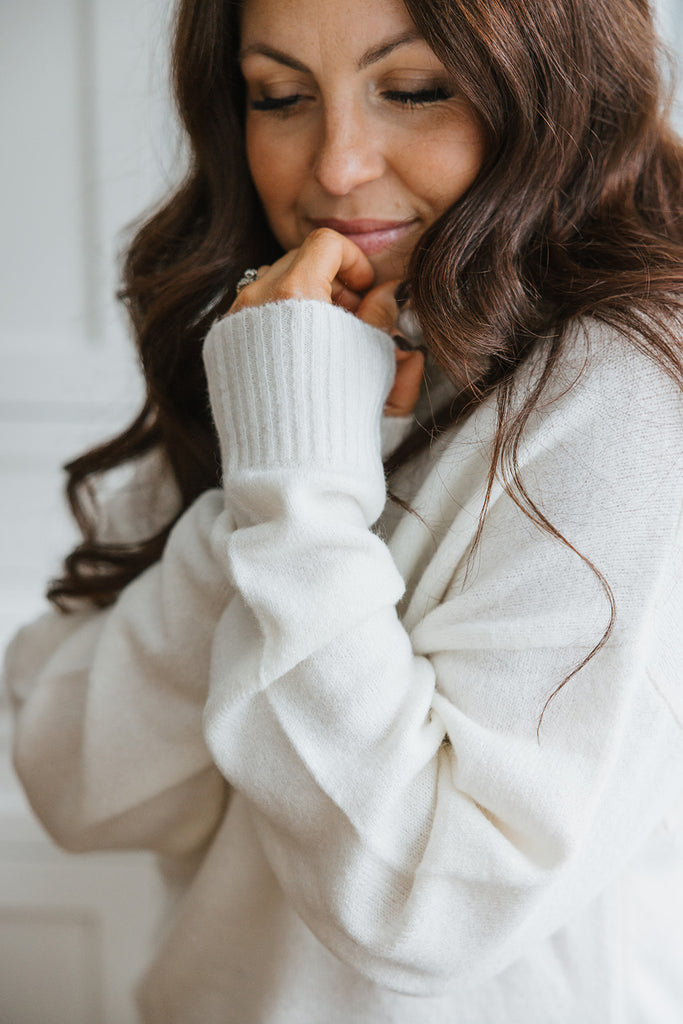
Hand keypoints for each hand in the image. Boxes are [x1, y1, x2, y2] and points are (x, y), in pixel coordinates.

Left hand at [229, 228, 423, 416]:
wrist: (293, 464)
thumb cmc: (338, 412)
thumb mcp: (375, 355)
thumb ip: (384, 313)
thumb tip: (391, 291)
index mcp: (295, 291)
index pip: (327, 245)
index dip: (355, 263)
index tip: (366, 292)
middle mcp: (255, 299)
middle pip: (298, 262)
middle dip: (331, 284)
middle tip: (352, 321)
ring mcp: (232, 324)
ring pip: (273, 288)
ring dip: (303, 303)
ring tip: (325, 344)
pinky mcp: (219, 350)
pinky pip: (251, 318)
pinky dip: (276, 327)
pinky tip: (296, 362)